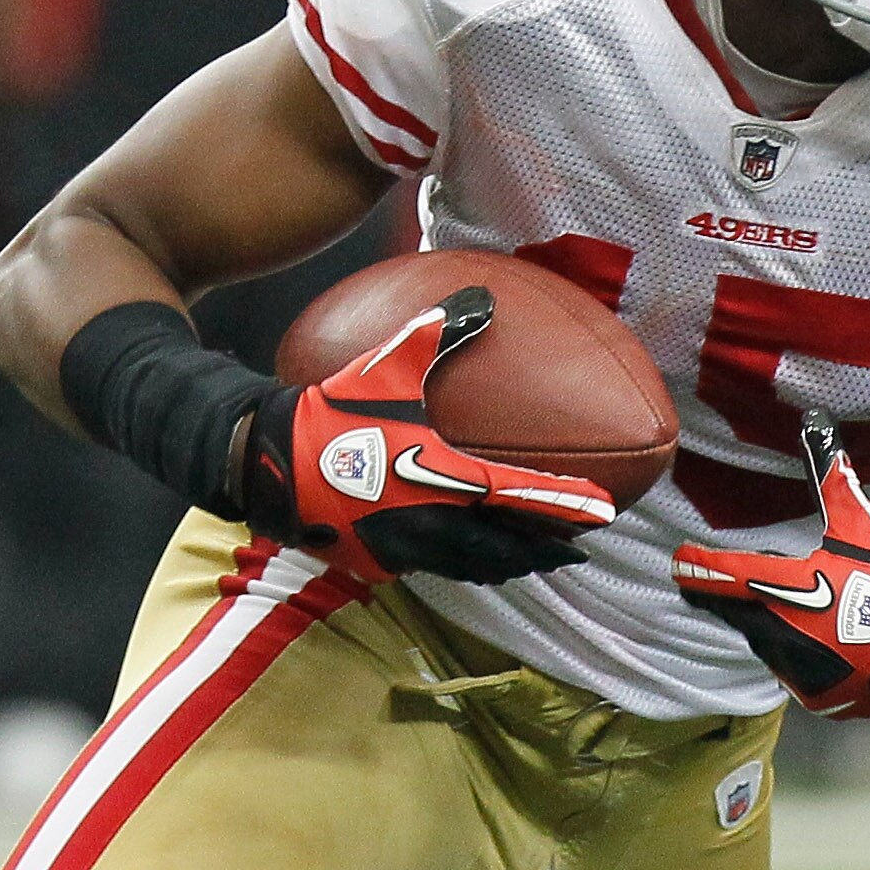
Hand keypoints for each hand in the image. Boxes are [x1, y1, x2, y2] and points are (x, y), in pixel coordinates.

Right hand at [243, 286, 615, 586]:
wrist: (264, 460)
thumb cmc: (333, 411)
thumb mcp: (389, 367)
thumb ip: (441, 334)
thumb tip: (483, 297)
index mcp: (444, 477)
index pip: (522, 497)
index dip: (566, 506)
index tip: (604, 511)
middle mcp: (431, 524)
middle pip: (506, 550)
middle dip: (544, 550)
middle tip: (575, 548)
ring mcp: (402, 552)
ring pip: (471, 569)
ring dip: (507, 564)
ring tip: (532, 560)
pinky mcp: (374, 567)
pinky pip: (429, 571)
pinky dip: (458, 566)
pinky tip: (464, 556)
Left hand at [673, 411, 869, 718]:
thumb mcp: (862, 525)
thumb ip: (832, 476)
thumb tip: (817, 422)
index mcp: (791, 590)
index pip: (729, 576)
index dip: (699, 568)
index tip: (676, 561)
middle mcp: (785, 636)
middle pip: (739, 613)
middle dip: (729, 596)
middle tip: (719, 580)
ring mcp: (800, 673)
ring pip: (764, 643)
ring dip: (767, 623)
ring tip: (793, 606)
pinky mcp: (818, 698)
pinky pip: (792, 670)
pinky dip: (796, 652)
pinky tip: (819, 637)